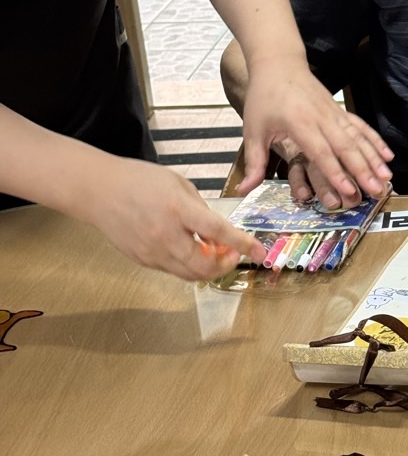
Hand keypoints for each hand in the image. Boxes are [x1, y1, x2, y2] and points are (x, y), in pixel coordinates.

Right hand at [89, 157, 264, 281]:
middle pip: (205, 266)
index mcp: (178, 209)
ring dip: (209, 268)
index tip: (259, 251)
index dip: (242, 244)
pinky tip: (191, 250)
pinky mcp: (143, 260)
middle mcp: (165, 235)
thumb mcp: (179, 184)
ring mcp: (152, 252)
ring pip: (190, 275)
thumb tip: (218, 232)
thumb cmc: (139, 180)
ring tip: (213, 251)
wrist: (98, 191)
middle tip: (233, 253)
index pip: (218, 232)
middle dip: (226, 264)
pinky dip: (189, 265)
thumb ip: (201, 209)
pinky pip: (173, 270)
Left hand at [237, 57, 392, 207]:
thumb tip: (244, 191)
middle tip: (376, 191)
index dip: (335, 172)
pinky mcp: (340, 110)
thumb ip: (254, 163)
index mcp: (299, 123)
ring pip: (358, 138)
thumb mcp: (253, 130)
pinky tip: (387, 156)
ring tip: (387, 178)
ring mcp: (334, 113)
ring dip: (374, 159)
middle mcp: (321, 117)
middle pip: (346, 147)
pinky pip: (361, 127)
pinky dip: (375, 141)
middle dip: (362, 170)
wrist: (279, 63)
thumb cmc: (264, 97)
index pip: (320, 152)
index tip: (348, 190)